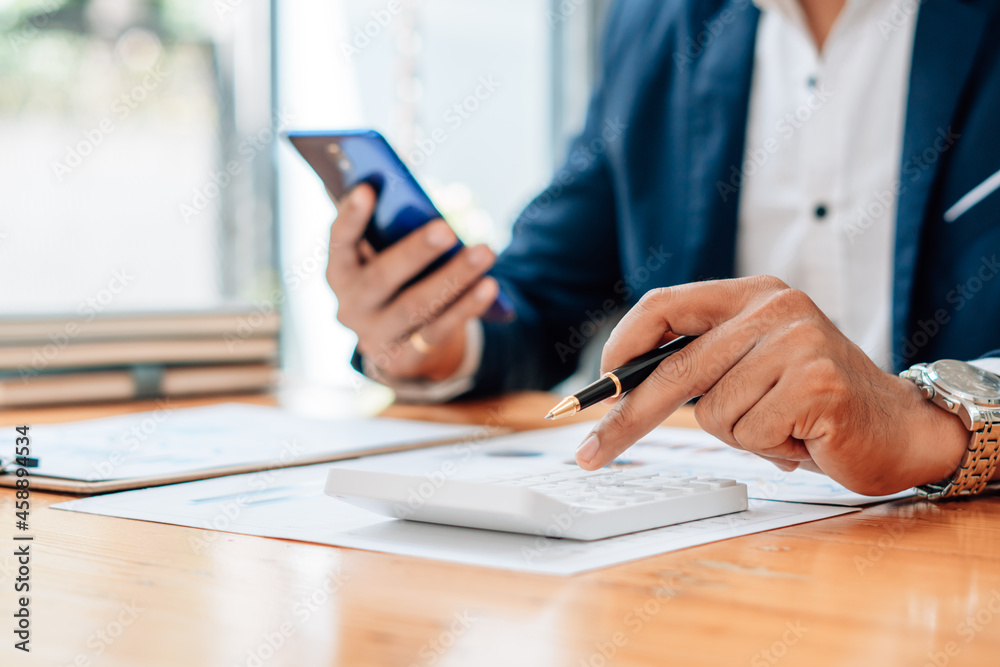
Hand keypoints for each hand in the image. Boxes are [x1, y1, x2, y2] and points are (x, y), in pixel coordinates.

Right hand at [326, 183, 498, 380]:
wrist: (398, 343)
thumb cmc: (397, 280)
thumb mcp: (387, 257)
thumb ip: (393, 234)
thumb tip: (422, 208)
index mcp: (340, 272)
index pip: (339, 242)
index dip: (350, 217)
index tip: (367, 188)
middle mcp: (350, 306)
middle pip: (382, 278)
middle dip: (415, 251)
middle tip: (447, 229)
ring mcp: (375, 336)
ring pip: (416, 305)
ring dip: (453, 278)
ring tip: (484, 252)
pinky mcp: (404, 358)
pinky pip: (438, 331)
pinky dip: (466, 307)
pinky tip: (489, 286)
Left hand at [574, 276, 969, 495]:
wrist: (900, 429)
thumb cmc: (814, 404)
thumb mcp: (751, 365)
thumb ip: (703, 361)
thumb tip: (622, 385)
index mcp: (750, 295)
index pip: (664, 306)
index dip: (622, 346)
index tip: (599, 383)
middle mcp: (772, 307)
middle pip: (673, 368)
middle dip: (626, 417)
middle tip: (590, 452)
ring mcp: (796, 341)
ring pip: (712, 412)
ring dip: (739, 434)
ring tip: (782, 427)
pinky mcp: (815, 382)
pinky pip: (749, 432)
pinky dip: (768, 448)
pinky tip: (803, 436)